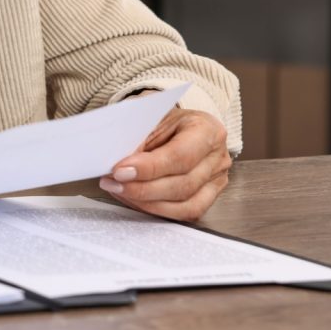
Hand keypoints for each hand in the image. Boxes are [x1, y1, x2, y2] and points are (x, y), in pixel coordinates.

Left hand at [99, 107, 230, 220]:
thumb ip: (138, 139)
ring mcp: (217, 179)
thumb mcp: (150, 116)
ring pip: (185, 204)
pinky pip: (185, 213)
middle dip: (143, 188)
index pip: (180, 155)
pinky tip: (135, 200)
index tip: (120, 171)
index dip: (149, 168)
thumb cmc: (164, 119)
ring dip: (147, 202)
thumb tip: (120, 165)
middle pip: (183, 184)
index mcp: (207, 129)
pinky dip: (157, 210)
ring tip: (119, 191)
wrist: (178, 125)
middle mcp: (217, 156)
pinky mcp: (209, 196)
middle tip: (113, 184)